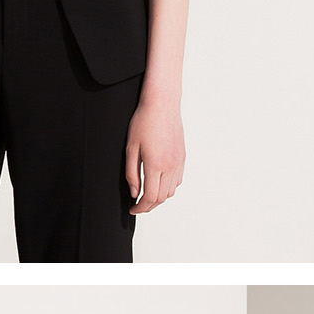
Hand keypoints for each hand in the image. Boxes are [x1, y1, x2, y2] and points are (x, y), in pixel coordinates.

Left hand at [125, 87, 185, 212]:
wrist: (162, 104)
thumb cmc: (143, 122)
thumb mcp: (131, 148)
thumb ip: (132, 174)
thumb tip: (134, 193)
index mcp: (155, 165)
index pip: (150, 196)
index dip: (140, 207)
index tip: (133, 209)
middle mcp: (170, 166)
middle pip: (161, 197)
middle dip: (149, 206)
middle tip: (138, 205)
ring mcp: (178, 162)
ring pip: (171, 191)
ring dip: (159, 197)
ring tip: (147, 194)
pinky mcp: (182, 157)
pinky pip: (177, 180)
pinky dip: (168, 187)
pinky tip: (159, 182)